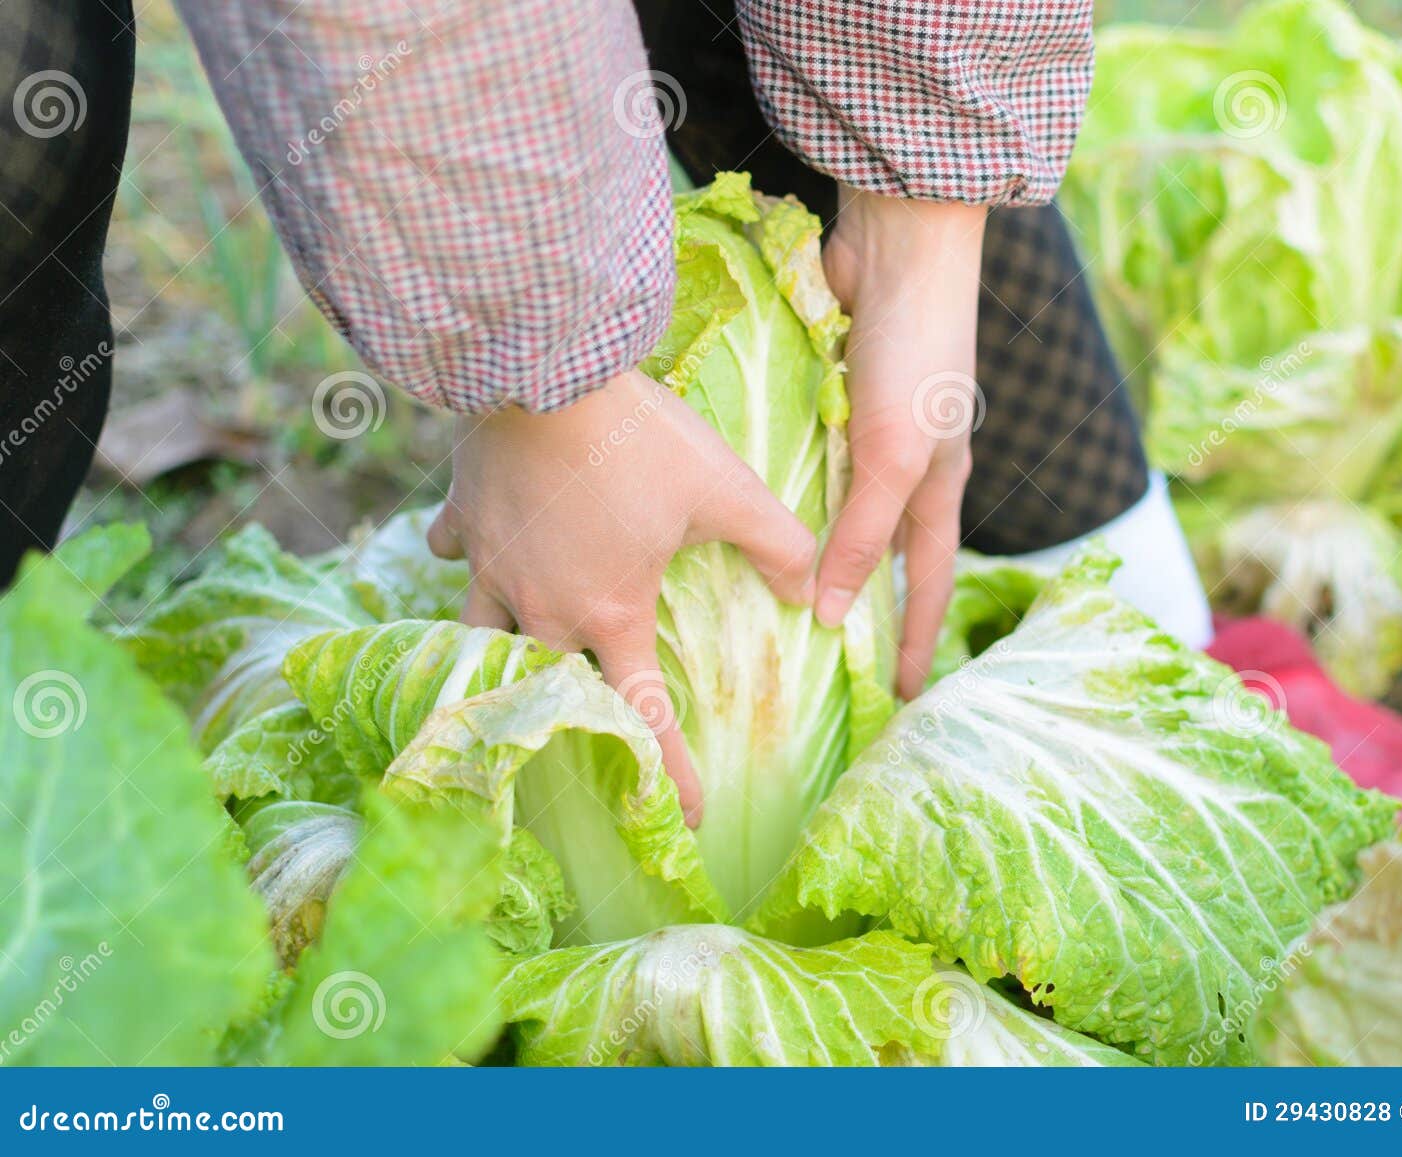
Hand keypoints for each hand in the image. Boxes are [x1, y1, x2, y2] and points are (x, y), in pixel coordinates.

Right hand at [427, 369, 817, 825]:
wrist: (546, 370)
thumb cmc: (642, 439)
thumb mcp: (729, 489)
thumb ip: (778, 545)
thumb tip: (814, 595)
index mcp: (610, 612)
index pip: (643, 712)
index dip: (668, 769)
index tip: (686, 819)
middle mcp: (543, 605)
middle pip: (549, 683)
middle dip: (568, 718)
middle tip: (582, 738)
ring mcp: (494, 564)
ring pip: (483, 632)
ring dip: (500, 652)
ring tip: (508, 664)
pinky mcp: (464, 516)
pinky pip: (455, 551)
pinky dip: (463, 557)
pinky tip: (466, 549)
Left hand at [817, 184, 986, 699]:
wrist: (897, 249)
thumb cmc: (913, 358)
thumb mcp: (895, 456)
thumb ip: (861, 534)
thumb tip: (830, 616)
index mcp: (936, 485)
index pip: (926, 583)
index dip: (915, 639)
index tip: (905, 697)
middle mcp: (902, 464)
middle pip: (875, 553)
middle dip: (856, 605)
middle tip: (823, 659)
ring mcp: (863, 430)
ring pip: (831, 509)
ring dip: (807, 549)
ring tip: (766, 597)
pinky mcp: (825, 398)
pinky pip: (799, 460)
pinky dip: (778, 491)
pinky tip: (742, 513)